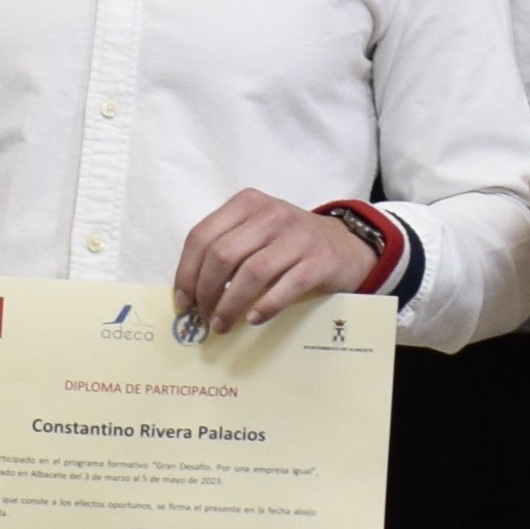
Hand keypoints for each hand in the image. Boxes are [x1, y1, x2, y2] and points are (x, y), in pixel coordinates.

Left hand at [175, 190, 373, 336]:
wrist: (346, 245)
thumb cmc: (289, 243)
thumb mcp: (257, 230)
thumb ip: (227, 247)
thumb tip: (190, 291)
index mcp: (247, 203)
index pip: (202, 236)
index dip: (186, 272)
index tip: (183, 300)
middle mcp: (271, 214)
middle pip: (222, 256)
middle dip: (206, 292)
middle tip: (204, 316)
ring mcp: (297, 236)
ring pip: (251, 273)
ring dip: (230, 305)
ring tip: (222, 325)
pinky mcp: (319, 260)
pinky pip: (286, 287)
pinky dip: (265, 306)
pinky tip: (254, 319)